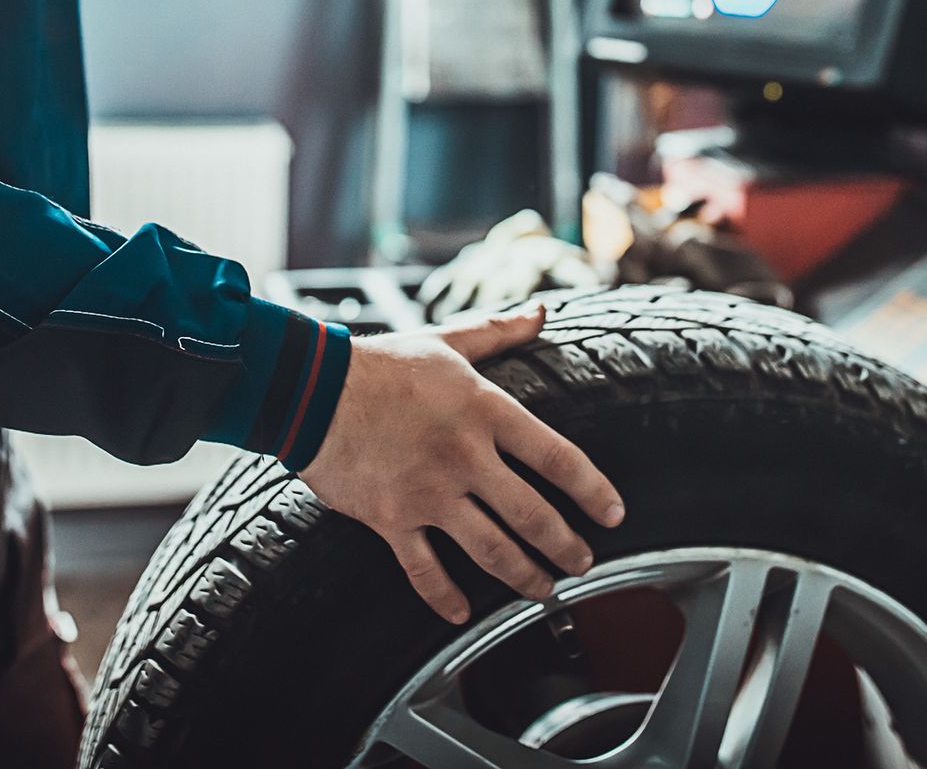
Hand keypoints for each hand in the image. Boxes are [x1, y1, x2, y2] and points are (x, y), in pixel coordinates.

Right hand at [298, 304, 625, 623]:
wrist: (312, 391)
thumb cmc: (382, 365)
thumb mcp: (446, 342)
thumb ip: (498, 333)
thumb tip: (539, 313)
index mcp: (485, 411)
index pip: (557, 458)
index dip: (593, 490)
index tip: (614, 513)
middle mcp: (464, 457)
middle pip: (532, 516)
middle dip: (565, 547)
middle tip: (583, 563)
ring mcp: (429, 493)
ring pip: (490, 550)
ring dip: (524, 577)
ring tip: (543, 590)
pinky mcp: (392, 519)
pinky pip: (424, 570)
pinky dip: (444, 596)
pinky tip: (462, 613)